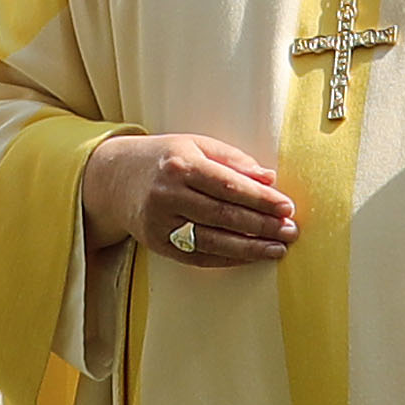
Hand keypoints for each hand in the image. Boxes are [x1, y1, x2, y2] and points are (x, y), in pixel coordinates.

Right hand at [81, 129, 300, 267]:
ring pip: (213, 241)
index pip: (230, 186)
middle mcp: (168, 195)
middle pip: (224, 216)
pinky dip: (227, 259)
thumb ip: (233, 161)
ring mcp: (160, 223)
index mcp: (181, 165)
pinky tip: (250, 257)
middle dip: (262, 225)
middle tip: (290, 231)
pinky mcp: (157, 244)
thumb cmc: (164, 159)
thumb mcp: (196, 145)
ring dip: (250, 248)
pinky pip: (198, 256)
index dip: (261, 199)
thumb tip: (269, 179)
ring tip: (277, 248)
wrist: (113, 178)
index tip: (287, 207)